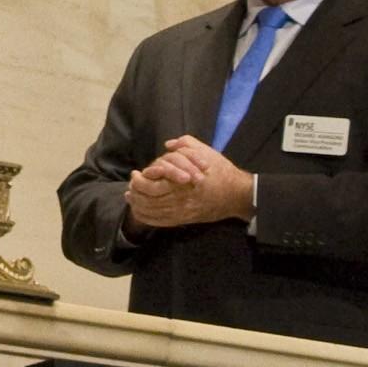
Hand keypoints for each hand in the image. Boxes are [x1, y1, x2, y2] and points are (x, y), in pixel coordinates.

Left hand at [124, 135, 254, 229]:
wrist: (238, 194)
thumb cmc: (221, 171)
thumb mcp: (205, 152)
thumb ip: (186, 145)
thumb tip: (169, 144)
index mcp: (182, 182)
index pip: (152, 184)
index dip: (140, 180)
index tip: (136, 173)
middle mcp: (180, 199)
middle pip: (148, 200)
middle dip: (135, 193)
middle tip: (130, 186)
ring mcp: (182, 212)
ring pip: (152, 212)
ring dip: (138, 205)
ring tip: (130, 198)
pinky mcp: (185, 219)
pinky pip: (161, 222)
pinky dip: (148, 218)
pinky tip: (140, 212)